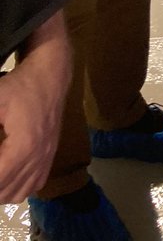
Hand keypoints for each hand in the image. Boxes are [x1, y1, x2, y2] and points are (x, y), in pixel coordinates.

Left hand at [0, 17, 69, 202]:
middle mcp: (38, 158)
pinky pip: (34, 185)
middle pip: (5, 190)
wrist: (51, 75)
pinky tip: (8, 176)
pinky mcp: (51, 154)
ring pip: (19, 192)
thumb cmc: (20, 85)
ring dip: (2, 189)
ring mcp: (47, 158)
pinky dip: (18, 188)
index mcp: (23, 147)